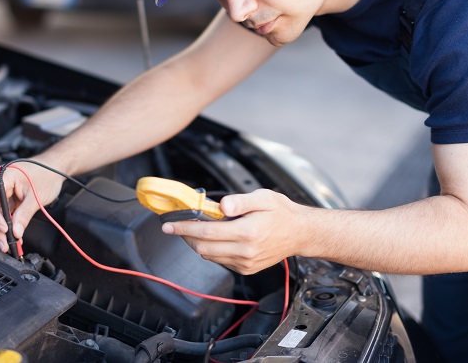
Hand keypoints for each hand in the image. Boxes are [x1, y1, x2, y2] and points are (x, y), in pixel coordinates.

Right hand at [0, 158, 63, 252]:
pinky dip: (9, 224)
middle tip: (4, 244)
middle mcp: (1, 183)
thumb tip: (16, 231)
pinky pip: (6, 213)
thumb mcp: (37, 197)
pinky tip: (13, 236)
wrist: (56, 168)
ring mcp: (5, 191)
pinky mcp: (10, 198)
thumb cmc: (47, 174)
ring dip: (2, 229)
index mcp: (4, 177)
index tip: (4, 229)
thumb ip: (24, 214)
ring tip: (8, 244)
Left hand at [162, 189, 311, 274]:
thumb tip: (221, 205)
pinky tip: (213, 238)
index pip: (206, 231)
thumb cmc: (281, 212)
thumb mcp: (263, 198)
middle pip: (202, 247)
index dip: (183, 227)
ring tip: (194, 228)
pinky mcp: (246, 269)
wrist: (299, 233)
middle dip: (186, 236)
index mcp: (247, 232)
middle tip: (177, 224)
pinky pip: (220, 261)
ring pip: (209, 256)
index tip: (169, 224)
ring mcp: (245, 263)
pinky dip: (211, 250)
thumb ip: (240, 201)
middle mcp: (245, 251)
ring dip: (197, 243)